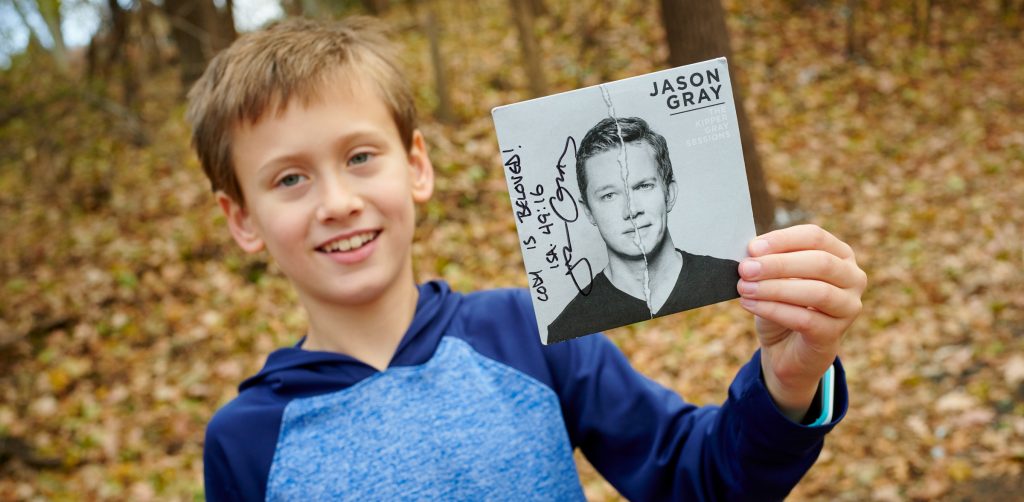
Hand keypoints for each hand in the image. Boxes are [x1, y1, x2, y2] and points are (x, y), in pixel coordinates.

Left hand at [736, 224, 865, 421]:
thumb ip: (769, 261)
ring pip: (817, 292)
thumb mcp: (775, 277)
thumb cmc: (783, 304)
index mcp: (840, 254)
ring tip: (744, 287)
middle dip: (778, 264)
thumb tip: (752, 253)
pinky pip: (805, 320)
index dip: (783, 240)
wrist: (786, 349)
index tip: (752, 248)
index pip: (815, 237)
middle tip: (745, 268)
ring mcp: (849, 307)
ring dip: (775, 288)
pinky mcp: (835, 334)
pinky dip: (773, 310)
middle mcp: (853, 278)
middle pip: (820, 262)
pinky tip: (750, 304)